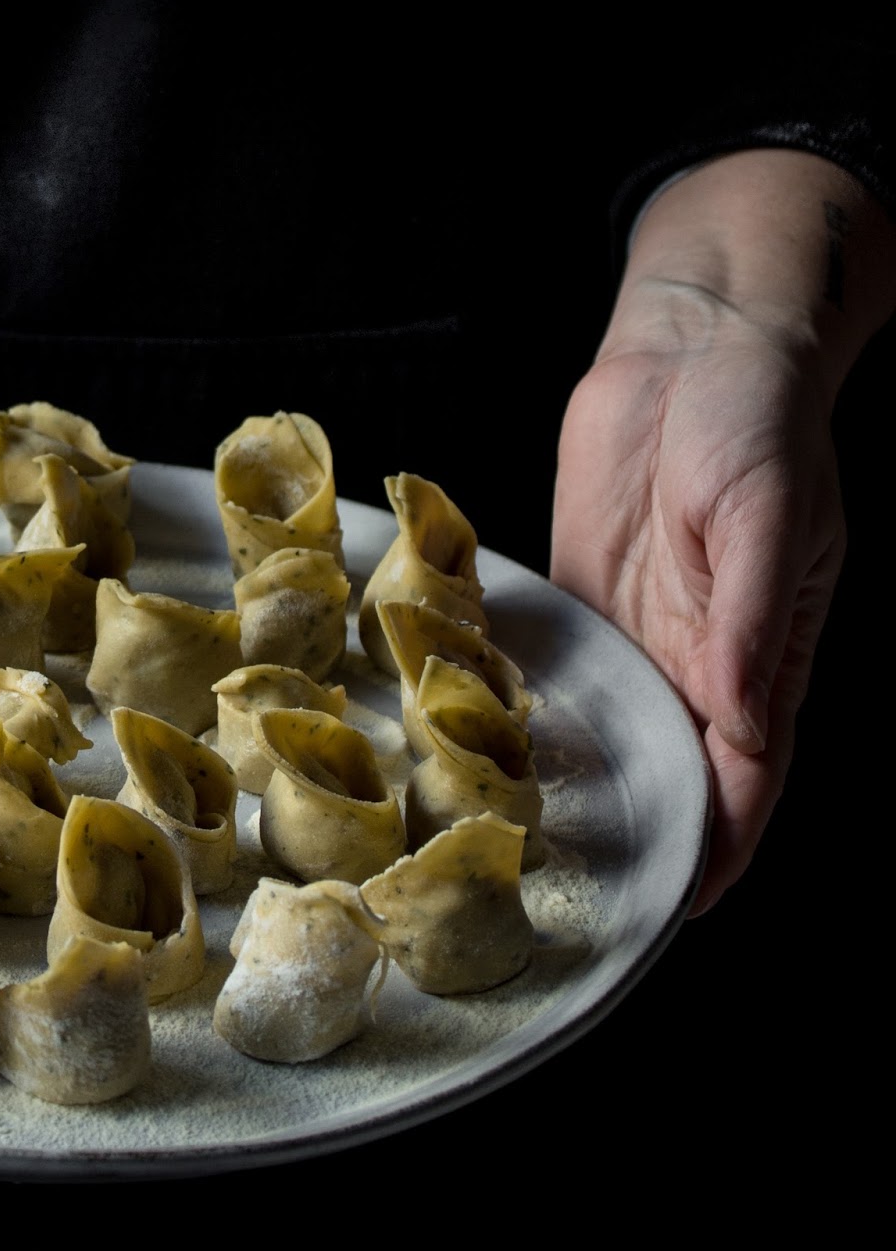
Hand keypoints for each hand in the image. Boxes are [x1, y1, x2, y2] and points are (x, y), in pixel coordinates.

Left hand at [551, 283, 843, 913]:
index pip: (745, 772)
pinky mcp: (580, 590)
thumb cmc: (752, 419)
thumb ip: (750, 619)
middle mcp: (694, 653)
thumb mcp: (766, 515)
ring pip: (610, 727)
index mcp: (758, 650)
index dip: (717, 841)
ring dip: (579, 781)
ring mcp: (634, 625)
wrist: (688, 344)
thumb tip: (740, 715)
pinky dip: (528, 707)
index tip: (677, 906)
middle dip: (638, 831)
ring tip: (523, 844)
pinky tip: (485, 745)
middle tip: (582, 897)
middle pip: (671, 767)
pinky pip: (555, 664)